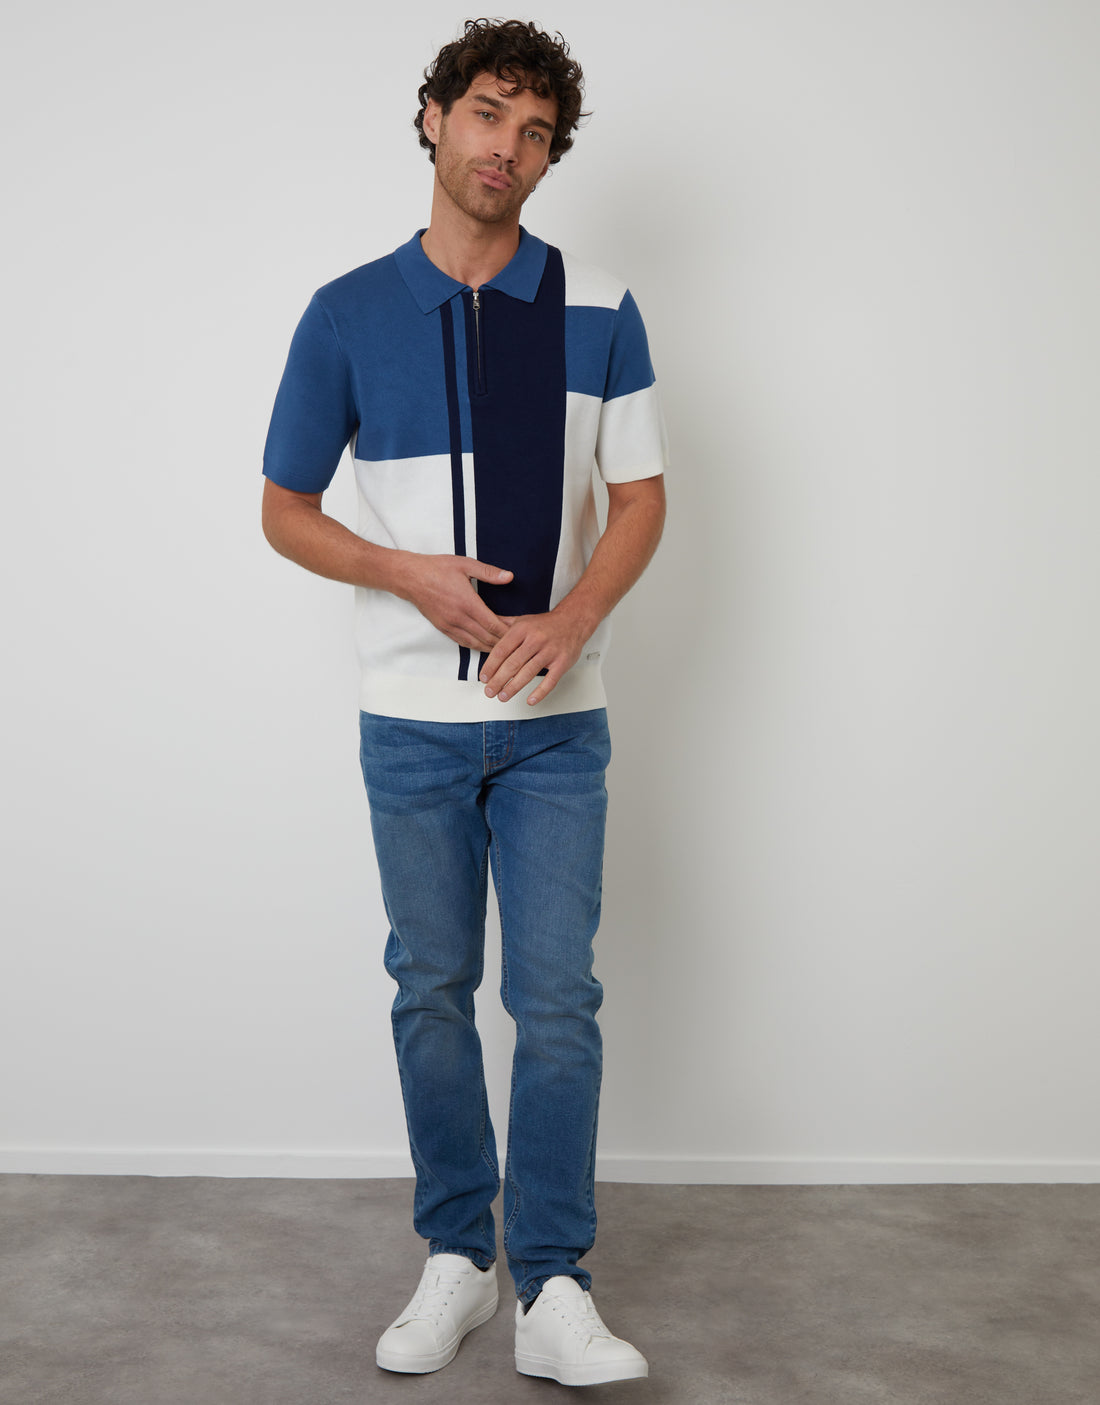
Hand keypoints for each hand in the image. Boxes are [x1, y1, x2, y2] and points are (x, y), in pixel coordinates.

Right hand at [396, 554, 512, 651]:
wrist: (410, 577)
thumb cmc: (436, 568)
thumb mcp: (465, 564)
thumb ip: (488, 572)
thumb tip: (509, 576)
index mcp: (467, 603)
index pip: (493, 624)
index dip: (508, 631)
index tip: (520, 631)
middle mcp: (459, 618)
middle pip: (487, 638)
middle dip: (503, 642)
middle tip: (517, 642)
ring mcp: (450, 625)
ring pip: (475, 644)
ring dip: (491, 647)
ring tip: (505, 648)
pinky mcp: (443, 628)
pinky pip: (463, 642)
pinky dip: (476, 646)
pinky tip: (485, 646)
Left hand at [479, 606, 592, 705]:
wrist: (573, 621)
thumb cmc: (545, 624)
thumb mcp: (522, 620)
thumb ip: (502, 626)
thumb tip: (483, 626)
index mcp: (522, 629)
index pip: (502, 650)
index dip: (491, 666)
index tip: (484, 677)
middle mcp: (535, 640)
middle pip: (513, 664)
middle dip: (498, 680)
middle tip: (489, 691)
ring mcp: (550, 651)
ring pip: (528, 673)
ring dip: (513, 687)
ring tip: (503, 696)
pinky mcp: (562, 662)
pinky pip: (550, 680)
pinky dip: (540, 692)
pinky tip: (530, 700)